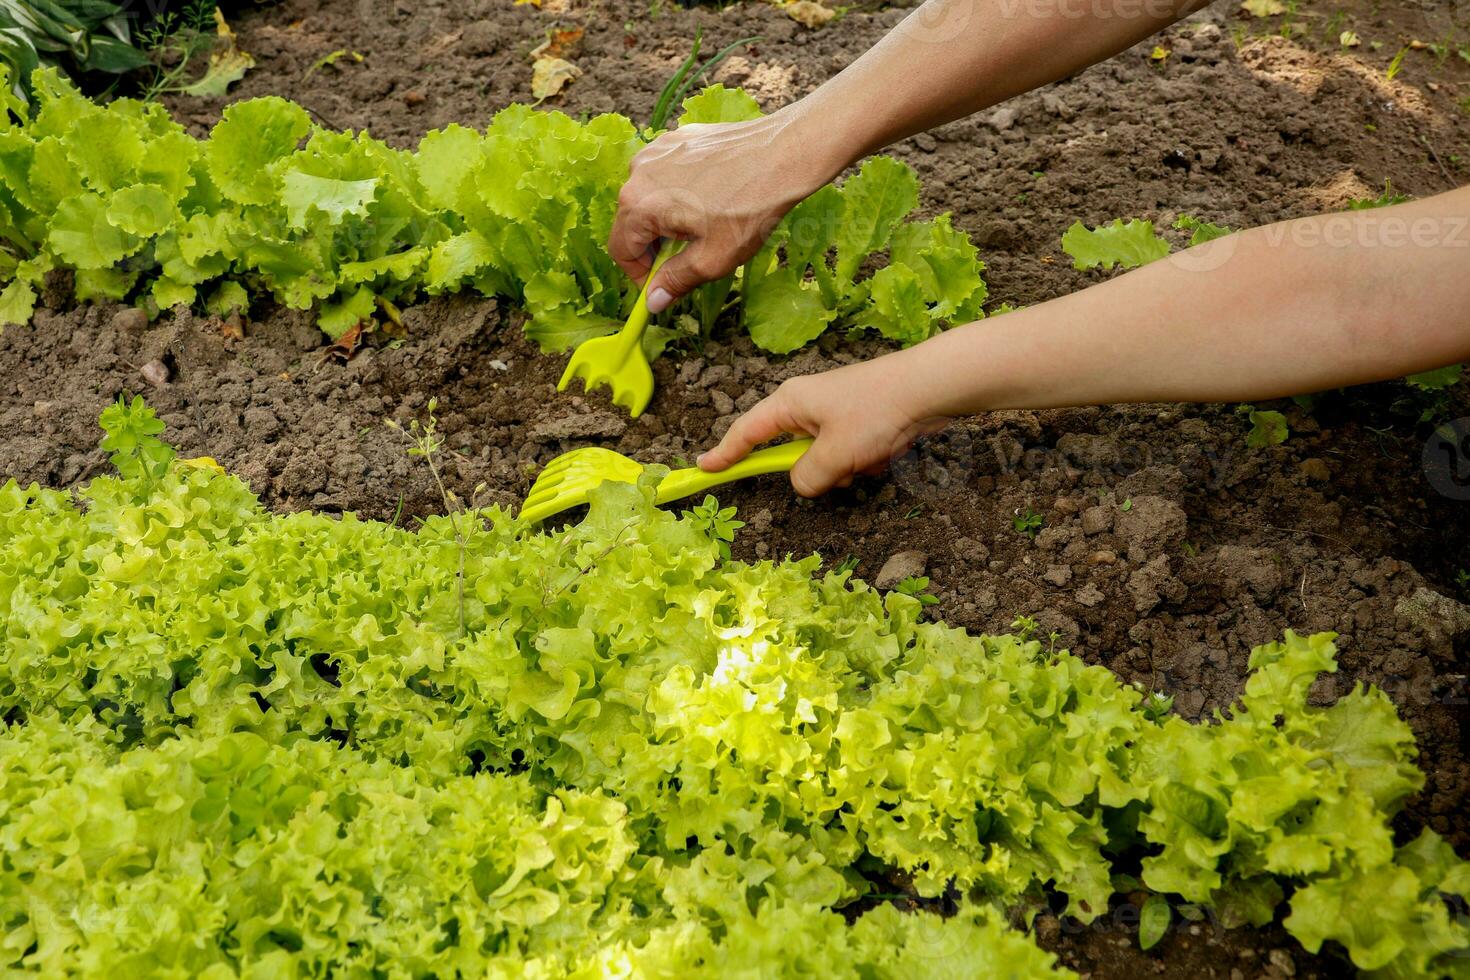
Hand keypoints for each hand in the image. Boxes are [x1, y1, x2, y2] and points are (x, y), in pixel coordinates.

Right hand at [608, 109, 840, 313]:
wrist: (783, 156)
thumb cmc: (749, 209)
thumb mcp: (712, 259)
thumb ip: (675, 281)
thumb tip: (653, 302)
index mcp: (638, 203)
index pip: (620, 250)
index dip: (639, 275)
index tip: (661, 285)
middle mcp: (638, 172)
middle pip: (632, 221)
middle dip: (655, 246)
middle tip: (689, 258)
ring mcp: (658, 150)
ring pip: (650, 197)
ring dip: (668, 219)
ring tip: (705, 226)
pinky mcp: (678, 139)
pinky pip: (667, 175)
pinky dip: (680, 192)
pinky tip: (712, 199)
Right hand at [697, 356, 948, 496]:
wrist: (930, 388)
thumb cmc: (876, 413)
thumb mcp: (835, 454)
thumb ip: (807, 477)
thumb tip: (801, 484)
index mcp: (790, 403)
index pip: (745, 433)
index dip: (724, 454)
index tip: (703, 469)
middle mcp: (807, 404)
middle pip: (791, 452)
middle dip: (818, 469)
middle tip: (843, 466)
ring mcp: (834, 412)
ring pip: (824, 458)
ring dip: (845, 468)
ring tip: (870, 455)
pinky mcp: (859, 419)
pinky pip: (849, 454)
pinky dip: (864, 460)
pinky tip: (886, 450)